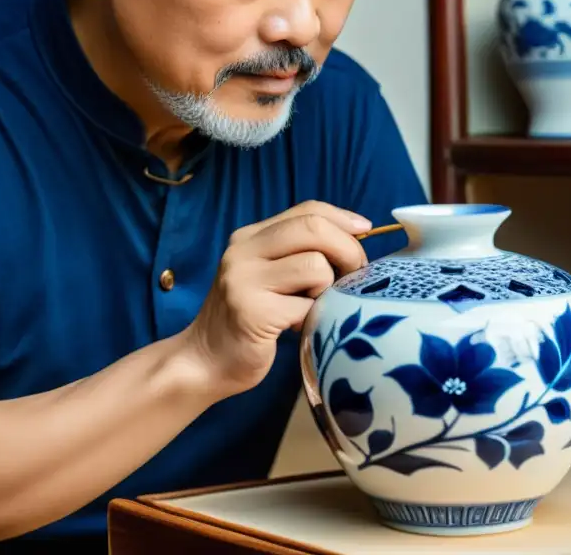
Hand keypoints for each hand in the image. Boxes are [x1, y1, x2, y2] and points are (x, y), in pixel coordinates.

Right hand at [184, 201, 371, 399]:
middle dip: (348, 250)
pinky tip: (295, 327)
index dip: (343, 218)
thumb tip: (355, 236)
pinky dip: (312, 318)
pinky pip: (307, 306)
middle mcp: (243, 252)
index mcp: (249, 237)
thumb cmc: (249, 319)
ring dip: (327, 290)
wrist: (205, 361)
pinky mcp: (253, 313)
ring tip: (310, 306)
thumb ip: (297, 252)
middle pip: (314, 228)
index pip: (307, 210)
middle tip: (354, 275)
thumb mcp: (267, 274)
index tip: (365, 232)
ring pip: (316, 266)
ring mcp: (245, 281)